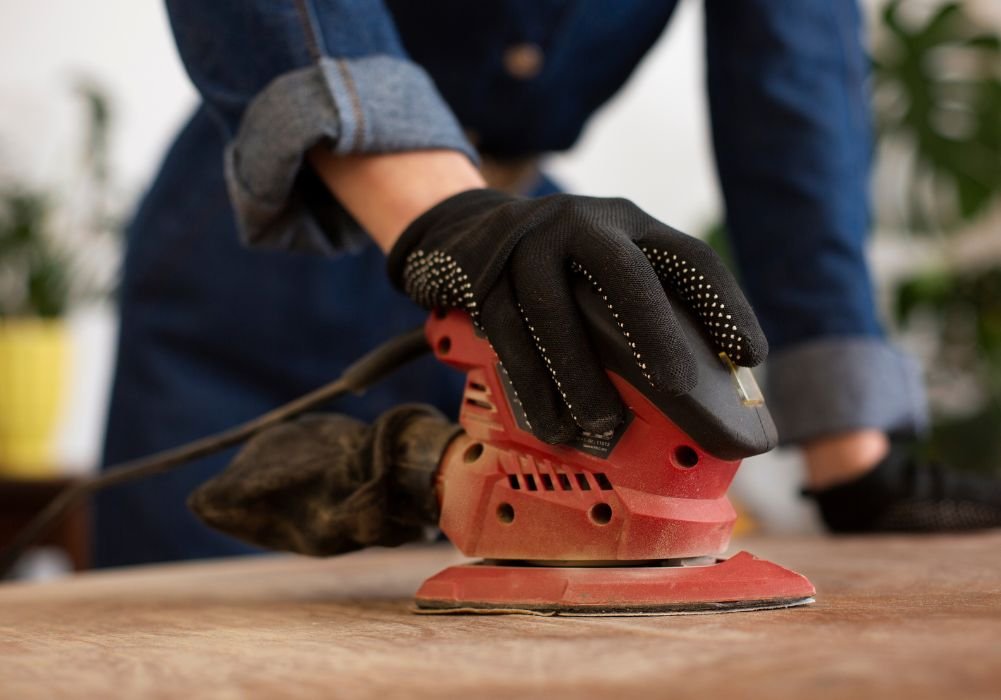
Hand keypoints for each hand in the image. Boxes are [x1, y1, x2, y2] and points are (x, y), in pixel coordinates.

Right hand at [388, 189, 767, 443]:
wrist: (464, 230)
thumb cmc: (555, 264)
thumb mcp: (604, 264)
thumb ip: (644, 301)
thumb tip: (696, 382)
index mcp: (626, 223)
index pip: (687, 257)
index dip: (723, 304)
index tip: (749, 356)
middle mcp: (579, 223)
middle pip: (620, 271)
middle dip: (652, 330)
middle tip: (676, 386)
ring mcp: (525, 245)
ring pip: (553, 310)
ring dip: (579, 374)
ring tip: (602, 422)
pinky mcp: (482, 276)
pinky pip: (508, 335)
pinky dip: (532, 385)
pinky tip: (552, 421)